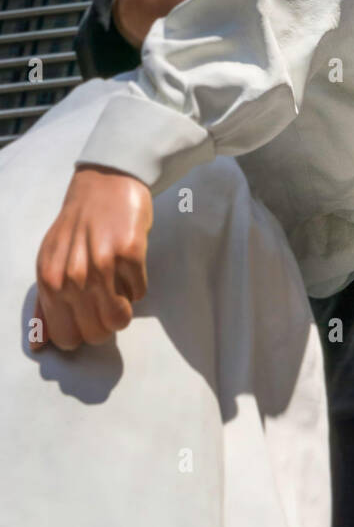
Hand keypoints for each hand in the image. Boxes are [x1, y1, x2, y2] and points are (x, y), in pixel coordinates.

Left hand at [32, 165, 152, 351]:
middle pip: (95, 333)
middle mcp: (73, 275)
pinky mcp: (130, 252)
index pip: (66, 338)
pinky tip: (130, 267)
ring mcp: (102, 263)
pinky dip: (137, 285)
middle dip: (106, 326)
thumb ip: (43, 305)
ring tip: (122, 292)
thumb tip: (40, 345)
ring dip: (125, 310)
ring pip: (119, 318)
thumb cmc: (77, 226)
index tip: (90, 317)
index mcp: (49, 280)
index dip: (82, 334)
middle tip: (109, 304)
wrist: (105, 182)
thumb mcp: (51, 263)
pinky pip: (140, 292)